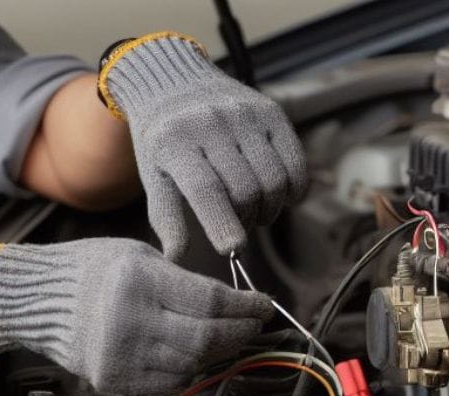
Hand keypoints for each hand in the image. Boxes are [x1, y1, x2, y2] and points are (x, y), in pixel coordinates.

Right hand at [0, 238, 272, 395]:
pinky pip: (169, 384)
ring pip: (193, 365)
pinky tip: (197, 357)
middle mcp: (130, 321)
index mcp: (137, 281)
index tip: (262, 305)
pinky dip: (191, 372)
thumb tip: (228, 303)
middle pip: (207, 338)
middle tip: (254, 325)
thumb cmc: (86, 269)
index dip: (245, 306)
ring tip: (229, 339)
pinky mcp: (112, 379)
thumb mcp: (136, 254)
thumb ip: (180, 280)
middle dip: (240, 333)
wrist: (35, 301)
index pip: (210, 300)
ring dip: (219, 354)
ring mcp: (120, 355)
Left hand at [102, 34, 306, 258]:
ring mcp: (244, 115)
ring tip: (254, 211)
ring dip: (269, 208)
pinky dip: (293, 187)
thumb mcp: (153, 176)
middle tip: (237, 225)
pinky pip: (294, 160)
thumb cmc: (162, 141)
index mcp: (175, 143)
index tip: (232, 250)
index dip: (222, 223)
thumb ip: (166, 217)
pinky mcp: (271, 112)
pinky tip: (280, 195)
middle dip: (245, 220)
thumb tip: (174, 260)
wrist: (175, 83)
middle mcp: (211, 124)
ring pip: (273, 179)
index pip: (206, 189)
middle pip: (244, 190)